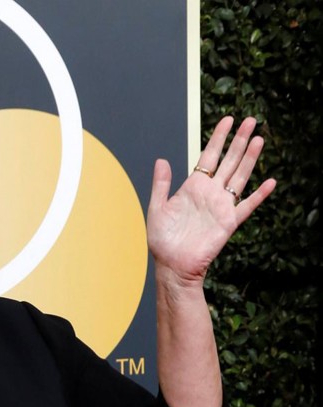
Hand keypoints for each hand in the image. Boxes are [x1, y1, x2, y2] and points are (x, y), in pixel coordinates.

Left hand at [146, 116, 276, 287]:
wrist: (173, 265)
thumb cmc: (163, 241)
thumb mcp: (157, 208)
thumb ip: (161, 184)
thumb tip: (161, 160)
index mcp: (192, 187)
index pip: (209, 156)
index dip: (218, 138)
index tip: (228, 120)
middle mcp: (210, 193)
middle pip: (229, 161)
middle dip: (239, 140)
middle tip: (251, 120)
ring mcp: (221, 206)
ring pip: (240, 176)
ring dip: (250, 158)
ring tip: (259, 139)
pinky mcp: (229, 222)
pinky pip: (247, 205)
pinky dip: (259, 195)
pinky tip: (270, 182)